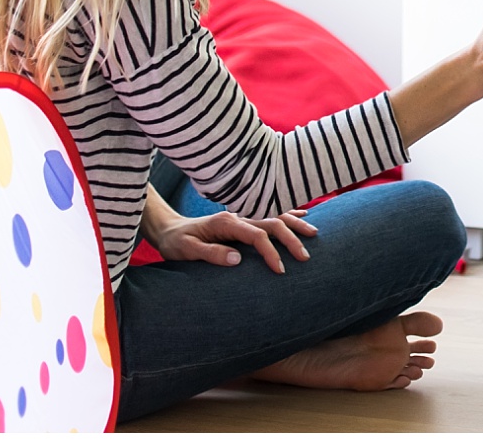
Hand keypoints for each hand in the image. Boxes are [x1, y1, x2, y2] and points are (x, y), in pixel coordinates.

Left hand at [148, 207, 316, 273]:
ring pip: (275, 214)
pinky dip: (288, 213)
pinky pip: (270, 212)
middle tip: (305, 257)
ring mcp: (242, 214)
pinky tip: (302, 213)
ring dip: (295, 224)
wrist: (169, 229)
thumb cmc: (177, 243)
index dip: (270, 251)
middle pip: (272, 221)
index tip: (280, 270)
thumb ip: (211, 253)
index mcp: (227, 222)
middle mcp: (238, 215)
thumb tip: (237, 259)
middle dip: (291, 238)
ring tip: (313, 234)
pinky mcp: (243, 218)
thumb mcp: (187, 250)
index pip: (257, 235)